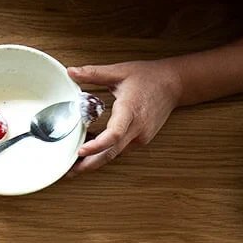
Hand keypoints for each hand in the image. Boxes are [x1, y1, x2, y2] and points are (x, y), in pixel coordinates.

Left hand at [67, 60, 181, 173]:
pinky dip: (105, 151)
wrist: (173, 85)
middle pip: (111, 153)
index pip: (114, 134)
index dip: (96, 145)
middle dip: (89, 164)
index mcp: (130, 111)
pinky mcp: (140, 140)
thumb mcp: (119, 71)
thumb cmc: (149, 78)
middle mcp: (137, 129)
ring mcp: (140, 137)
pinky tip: (90, 150)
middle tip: (69, 171)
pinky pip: (119, 149)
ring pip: (114, 154)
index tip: (80, 151)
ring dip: (95, 160)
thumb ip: (93, 73)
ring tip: (75, 163)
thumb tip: (71, 72)